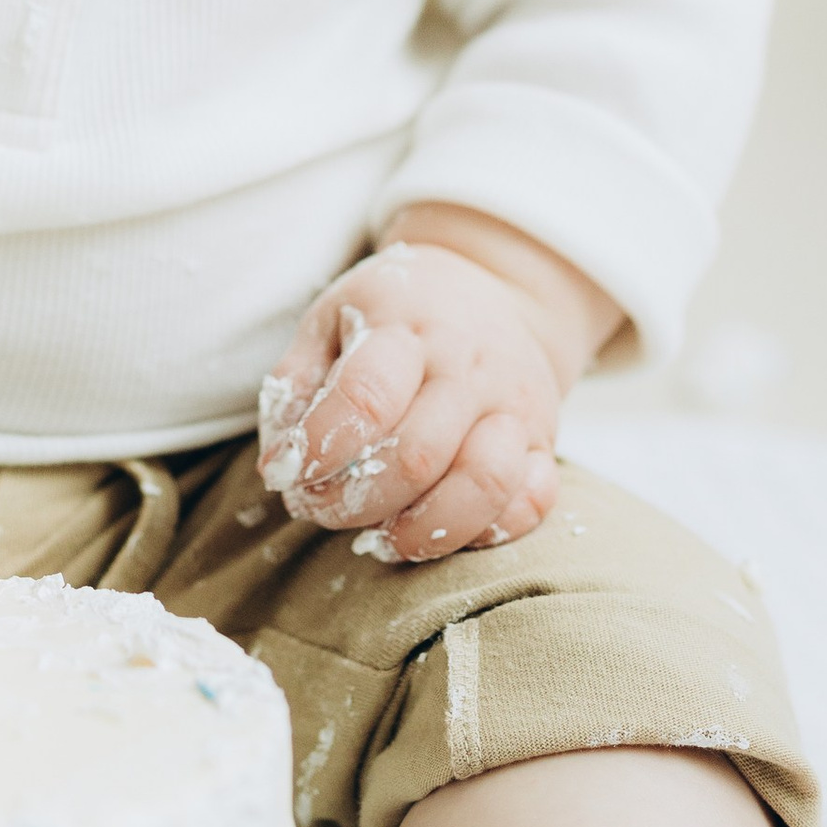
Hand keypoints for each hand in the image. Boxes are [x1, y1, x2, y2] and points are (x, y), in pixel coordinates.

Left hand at [255, 205, 617, 564]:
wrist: (493, 289)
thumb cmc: (395, 314)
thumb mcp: (332, 319)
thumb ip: (296, 383)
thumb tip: (279, 464)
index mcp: (406, 325)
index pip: (367, 395)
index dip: (321, 448)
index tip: (288, 473)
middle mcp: (469, 366)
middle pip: (419, 454)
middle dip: (356, 502)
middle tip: (320, 509)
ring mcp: (515, 406)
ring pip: (485, 485)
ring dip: (422, 530)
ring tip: (379, 538)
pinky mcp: (546, 443)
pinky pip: (532, 505)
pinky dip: (485, 533)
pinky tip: (437, 529)